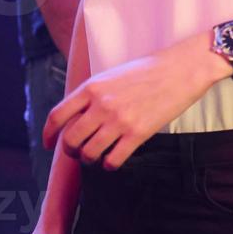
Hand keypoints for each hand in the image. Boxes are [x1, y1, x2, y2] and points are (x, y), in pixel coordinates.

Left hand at [43, 35, 226, 169]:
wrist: (183, 68)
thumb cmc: (150, 69)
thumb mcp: (114, 74)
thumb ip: (94, 94)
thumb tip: (78, 116)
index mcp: (92, 87)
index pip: (57, 116)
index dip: (48, 135)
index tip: (49, 144)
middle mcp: (101, 104)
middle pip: (70, 140)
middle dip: (71, 151)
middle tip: (78, 152)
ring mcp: (119, 120)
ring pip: (88, 153)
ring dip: (90, 159)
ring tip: (98, 156)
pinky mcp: (138, 133)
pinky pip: (112, 160)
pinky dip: (109, 165)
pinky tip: (114, 159)